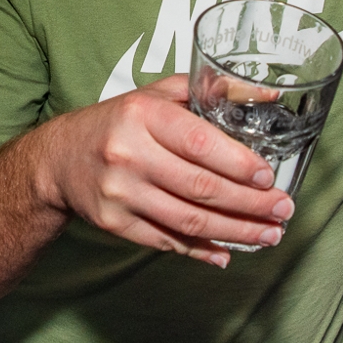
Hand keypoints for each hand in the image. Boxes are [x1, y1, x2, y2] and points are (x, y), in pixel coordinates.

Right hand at [34, 76, 290, 267]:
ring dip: (236, 232)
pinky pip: (166, 241)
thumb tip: (269, 97)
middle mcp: (128, 154)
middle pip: (201, 188)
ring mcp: (120, 193)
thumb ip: (211, 91)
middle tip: (283, 209)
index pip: (200, 143)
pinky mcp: (114, 223)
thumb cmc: (119, 121)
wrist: (59, 158)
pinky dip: (201, 250)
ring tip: (269, 234)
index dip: (239, 164)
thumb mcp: (157, 94)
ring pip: (188, 220)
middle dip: (250, 204)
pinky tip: (228, 251)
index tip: (270, 176)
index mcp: (142, 116)